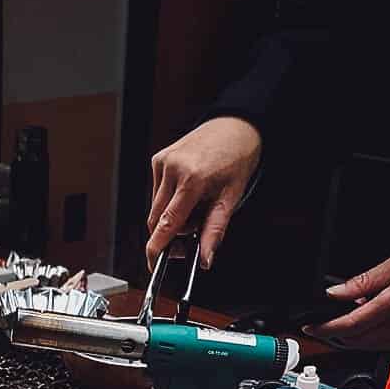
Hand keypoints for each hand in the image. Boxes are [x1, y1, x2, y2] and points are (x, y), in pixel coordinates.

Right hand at [147, 117, 261, 269]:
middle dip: (170, 234)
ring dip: (170, 217)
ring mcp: (163, 162)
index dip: (157, 248)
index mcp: (192, 179)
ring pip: (155, 208)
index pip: (167, 223)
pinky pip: (156, 192)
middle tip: (190, 235)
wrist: (236, 125)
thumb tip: (205, 258)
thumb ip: (214, 231)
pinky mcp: (158, 159)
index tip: (152, 263)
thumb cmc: (237, 157)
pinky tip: (186, 191)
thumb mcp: (231, 197)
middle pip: (157, 219)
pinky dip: (169, 201)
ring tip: (194, 207)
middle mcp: (173, 168)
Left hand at [308, 243, 389, 349]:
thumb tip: (334, 293)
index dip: (326, 329)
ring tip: (351, 318)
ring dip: (353, 337)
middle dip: (336, 335)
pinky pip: (383, 346)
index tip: (311, 328)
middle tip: (325, 323)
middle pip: (356, 341)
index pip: (350, 325)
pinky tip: (370, 323)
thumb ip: (361, 283)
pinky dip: (370, 338)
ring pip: (368, 346)